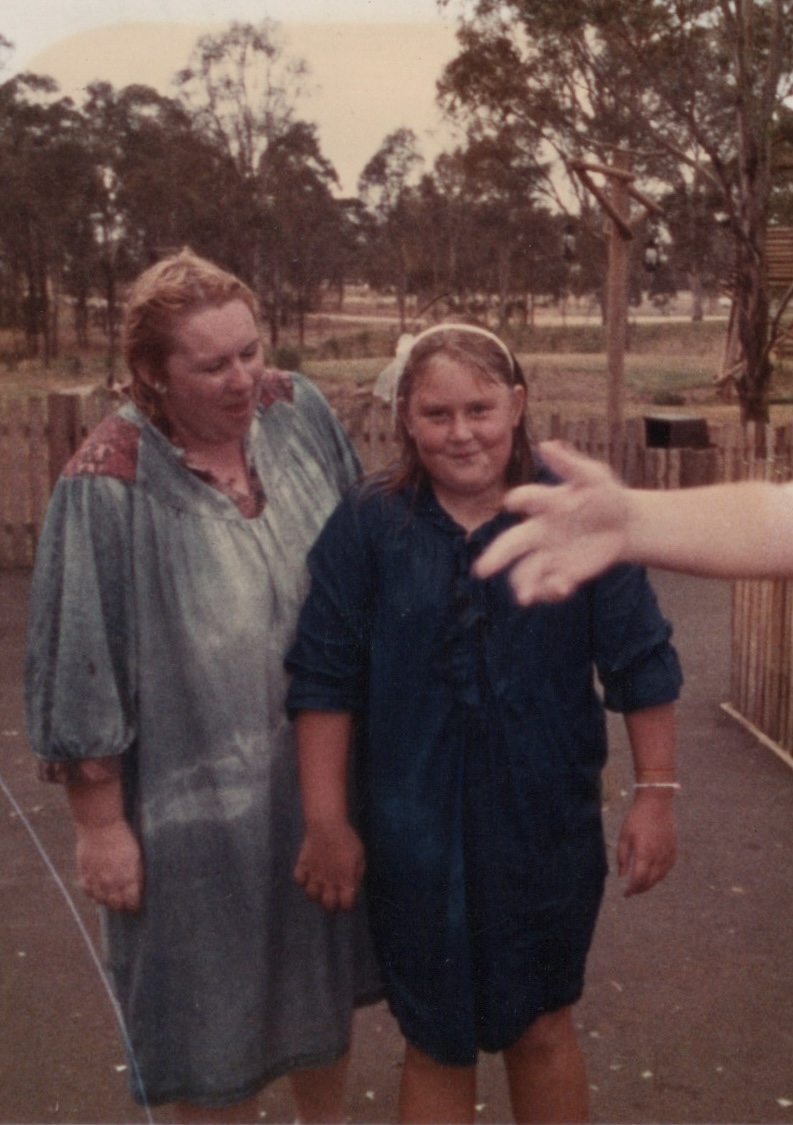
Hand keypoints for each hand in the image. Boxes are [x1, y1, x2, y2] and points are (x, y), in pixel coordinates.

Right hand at [75, 820, 143, 911]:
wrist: (100, 825)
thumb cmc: (122, 837)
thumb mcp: (136, 855)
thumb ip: (136, 874)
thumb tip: (138, 888)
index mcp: (126, 877)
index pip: (131, 902)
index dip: (134, 905)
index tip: (136, 904)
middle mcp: (110, 882)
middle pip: (115, 905)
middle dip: (121, 905)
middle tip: (124, 902)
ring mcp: (95, 879)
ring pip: (101, 901)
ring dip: (107, 901)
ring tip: (112, 897)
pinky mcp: (84, 874)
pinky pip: (88, 892)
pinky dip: (93, 893)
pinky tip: (98, 889)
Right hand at [294, 821, 364, 911]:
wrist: (327, 824)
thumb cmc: (347, 839)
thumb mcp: (360, 856)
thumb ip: (357, 875)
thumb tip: (353, 887)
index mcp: (345, 880)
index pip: (346, 906)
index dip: (347, 904)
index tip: (347, 898)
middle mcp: (329, 882)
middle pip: (328, 906)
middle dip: (332, 904)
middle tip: (333, 896)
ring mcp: (314, 875)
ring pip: (312, 896)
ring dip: (317, 893)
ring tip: (320, 885)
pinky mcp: (302, 866)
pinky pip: (299, 881)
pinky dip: (303, 880)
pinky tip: (309, 874)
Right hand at [473, 441, 630, 603]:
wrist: (624, 524)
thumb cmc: (604, 495)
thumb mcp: (593, 476)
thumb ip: (569, 464)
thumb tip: (545, 444)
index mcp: (544, 505)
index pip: (526, 500)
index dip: (518, 500)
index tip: (510, 503)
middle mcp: (539, 532)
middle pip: (510, 545)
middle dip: (495, 558)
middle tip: (481, 571)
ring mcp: (549, 555)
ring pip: (526, 572)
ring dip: (523, 585)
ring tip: (526, 597)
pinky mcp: (564, 573)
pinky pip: (550, 585)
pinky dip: (552, 590)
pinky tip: (563, 588)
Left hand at [617, 789, 677, 896]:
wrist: (656, 804)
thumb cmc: (636, 819)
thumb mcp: (624, 836)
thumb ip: (623, 858)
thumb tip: (622, 876)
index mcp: (644, 853)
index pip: (639, 879)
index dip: (632, 889)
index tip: (626, 894)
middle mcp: (658, 857)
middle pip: (650, 881)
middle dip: (640, 889)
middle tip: (632, 891)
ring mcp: (668, 854)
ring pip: (660, 877)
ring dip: (650, 884)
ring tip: (641, 885)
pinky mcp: (673, 850)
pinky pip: (668, 868)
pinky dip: (660, 875)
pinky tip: (654, 874)